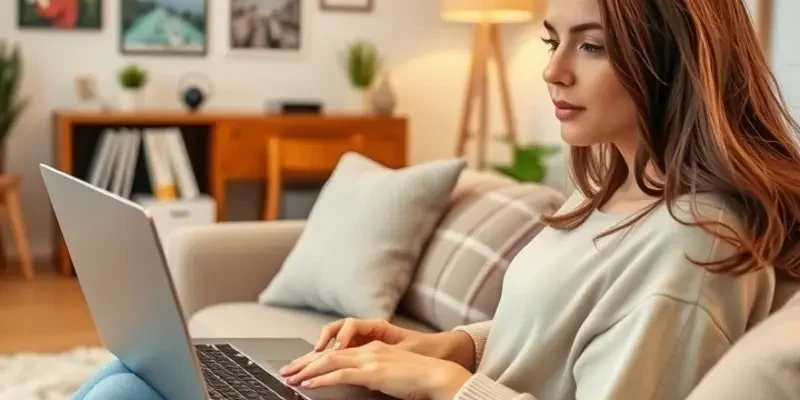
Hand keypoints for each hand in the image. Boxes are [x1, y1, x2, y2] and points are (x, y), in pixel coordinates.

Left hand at [282, 317, 475, 370]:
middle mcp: (367, 350)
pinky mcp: (372, 372)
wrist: (437, 375)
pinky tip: (308, 383)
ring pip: (329, 361)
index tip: (300, 366)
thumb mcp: (391, 373)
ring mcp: (369, 359)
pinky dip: (321, 378)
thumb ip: (373, 374)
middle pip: (328, 353)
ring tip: (291, 377)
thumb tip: (358, 383)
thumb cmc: (419, 378)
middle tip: (286, 370)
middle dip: (304, 362)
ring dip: (306, 369)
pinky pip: (340, 373)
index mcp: (372, 348)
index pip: (337, 351)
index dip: (316, 359)